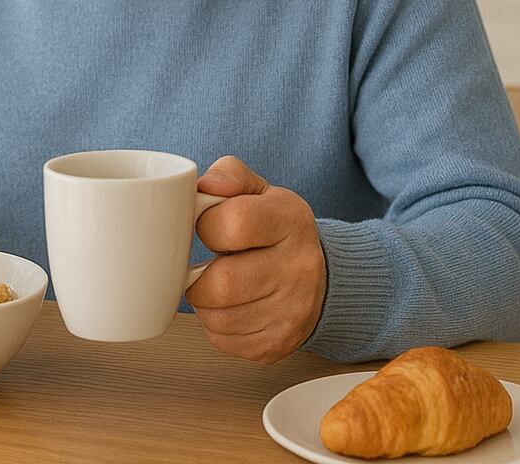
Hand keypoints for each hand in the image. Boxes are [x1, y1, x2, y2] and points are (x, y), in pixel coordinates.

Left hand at [187, 156, 327, 363]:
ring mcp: (293, 311)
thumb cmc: (277, 231)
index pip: (234, 223)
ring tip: (220, 287)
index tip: (209, 226)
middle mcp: (300, 268)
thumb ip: (229, 175)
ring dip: (205, 304)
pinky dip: (217, 325)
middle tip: (205, 268)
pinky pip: (223, 340)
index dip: (207, 225)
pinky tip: (233, 308)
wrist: (320, 279)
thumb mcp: (260, 192)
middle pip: (222, 283)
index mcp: (292, 221)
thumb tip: (205, 186)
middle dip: (199, 277)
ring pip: (217, 317)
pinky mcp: (279, 343)